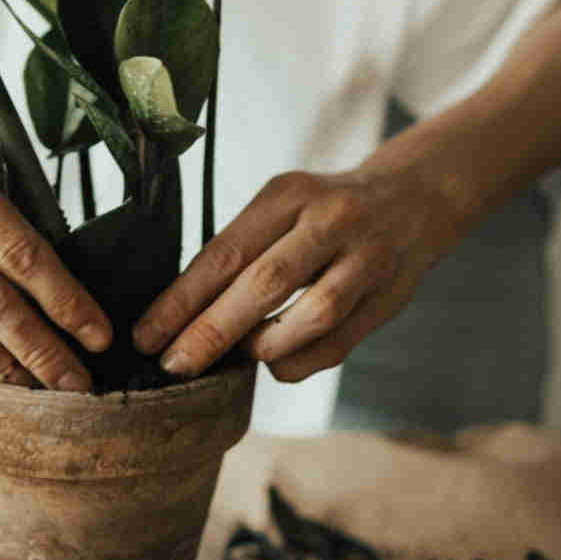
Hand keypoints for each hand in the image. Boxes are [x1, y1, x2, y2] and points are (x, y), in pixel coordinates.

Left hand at [132, 158, 463, 382]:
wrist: (414, 198)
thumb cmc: (321, 212)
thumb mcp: (280, 207)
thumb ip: (241, 251)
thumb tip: (179, 315)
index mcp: (288, 194)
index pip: (225, 252)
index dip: (181, 300)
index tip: (146, 336)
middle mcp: (330, 220)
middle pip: (264, 283)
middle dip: (210, 331)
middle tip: (173, 365)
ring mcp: (366, 258)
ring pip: (311, 314)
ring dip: (264, 345)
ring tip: (237, 357)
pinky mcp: (390, 296)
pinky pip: (339, 342)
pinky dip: (299, 360)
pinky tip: (275, 362)